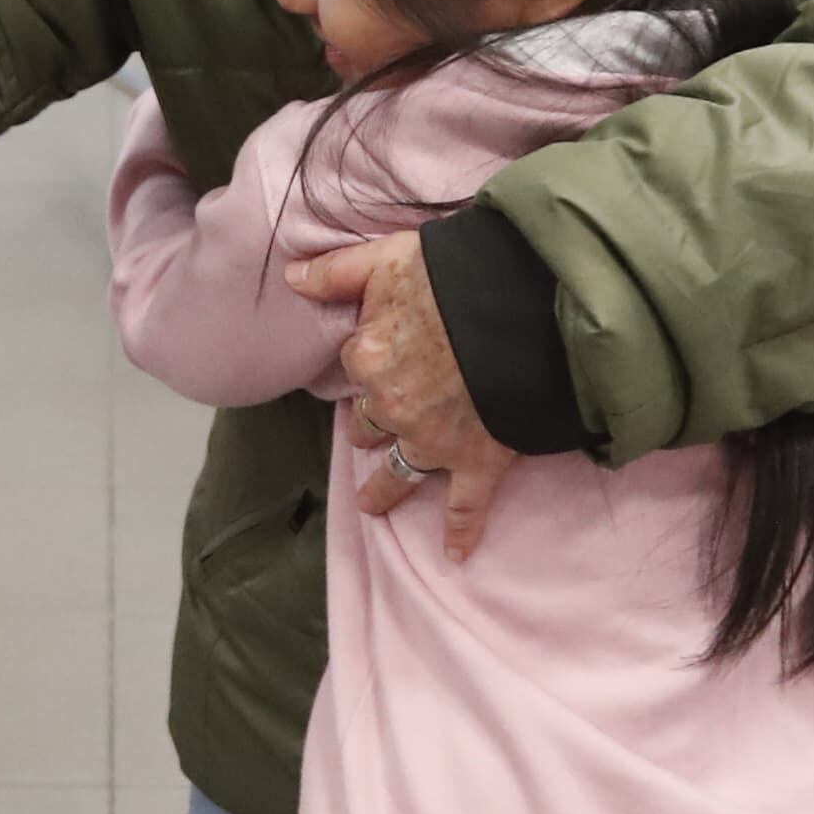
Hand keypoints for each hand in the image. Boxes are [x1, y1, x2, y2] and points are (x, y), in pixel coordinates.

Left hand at [289, 232, 519, 560]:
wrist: (524, 309)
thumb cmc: (456, 276)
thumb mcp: (387, 258)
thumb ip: (335, 271)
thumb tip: (290, 279)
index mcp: (368, 358)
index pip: (356, 364)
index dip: (368, 359)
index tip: (378, 359)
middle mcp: (392, 406)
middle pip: (372, 422)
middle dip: (371, 426)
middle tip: (368, 432)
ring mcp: (433, 440)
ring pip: (401, 472)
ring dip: (385, 491)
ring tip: (371, 505)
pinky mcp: (476, 462)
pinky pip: (464, 506)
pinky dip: (461, 531)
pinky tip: (455, 554)